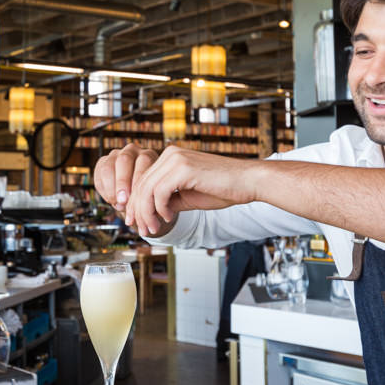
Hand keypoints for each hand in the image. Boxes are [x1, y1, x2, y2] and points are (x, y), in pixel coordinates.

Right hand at [94, 143, 159, 212]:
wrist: (134, 196)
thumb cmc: (147, 196)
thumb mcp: (151, 194)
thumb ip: (147, 194)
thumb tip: (138, 203)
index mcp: (148, 155)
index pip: (144, 161)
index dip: (138, 179)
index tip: (136, 197)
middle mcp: (131, 151)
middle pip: (124, 160)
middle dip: (122, 181)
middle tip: (122, 200)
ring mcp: (115, 154)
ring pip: (108, 167)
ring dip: (110, 187)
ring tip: (115, 203)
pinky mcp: (102, 161)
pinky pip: (99, 173)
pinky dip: (103, 189)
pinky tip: (110, 200)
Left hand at [125, 146, 260, 235]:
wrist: (248, 182)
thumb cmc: (223, 189)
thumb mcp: (188, 197)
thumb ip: (168, 201)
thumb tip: (149, 213)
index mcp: (170, 158)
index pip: (144, 181)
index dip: (136, 204)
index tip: (137, 223)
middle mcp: (170, 154)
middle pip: (141, 185)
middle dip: (138, 211)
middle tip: (141, 230)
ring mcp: (176, 159)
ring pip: (147, 189)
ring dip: (147, 213)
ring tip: (153, 228)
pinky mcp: (183, 168)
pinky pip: (159, 191)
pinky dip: (160, 207)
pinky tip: (168, 217)